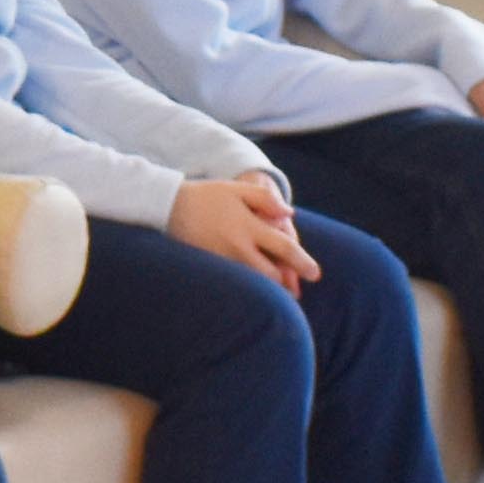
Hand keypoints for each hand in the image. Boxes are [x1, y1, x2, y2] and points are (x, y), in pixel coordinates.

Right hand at [167, 172, 317, 285]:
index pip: (283, 248)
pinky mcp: (211, 268)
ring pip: (254, 283)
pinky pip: (237, 282)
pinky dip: (249, 287)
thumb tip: (289, 213)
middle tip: (296, 289)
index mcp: (248, 226)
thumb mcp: (237, 189)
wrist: (168, 207)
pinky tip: (253, 288)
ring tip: (278, 293)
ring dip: (268, 289)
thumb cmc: (205, 196)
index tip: (316, 274)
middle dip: (286, 283)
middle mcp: (237, 247)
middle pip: (271, 274)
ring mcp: (223, 261)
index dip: (303, 262)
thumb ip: (265, 199)